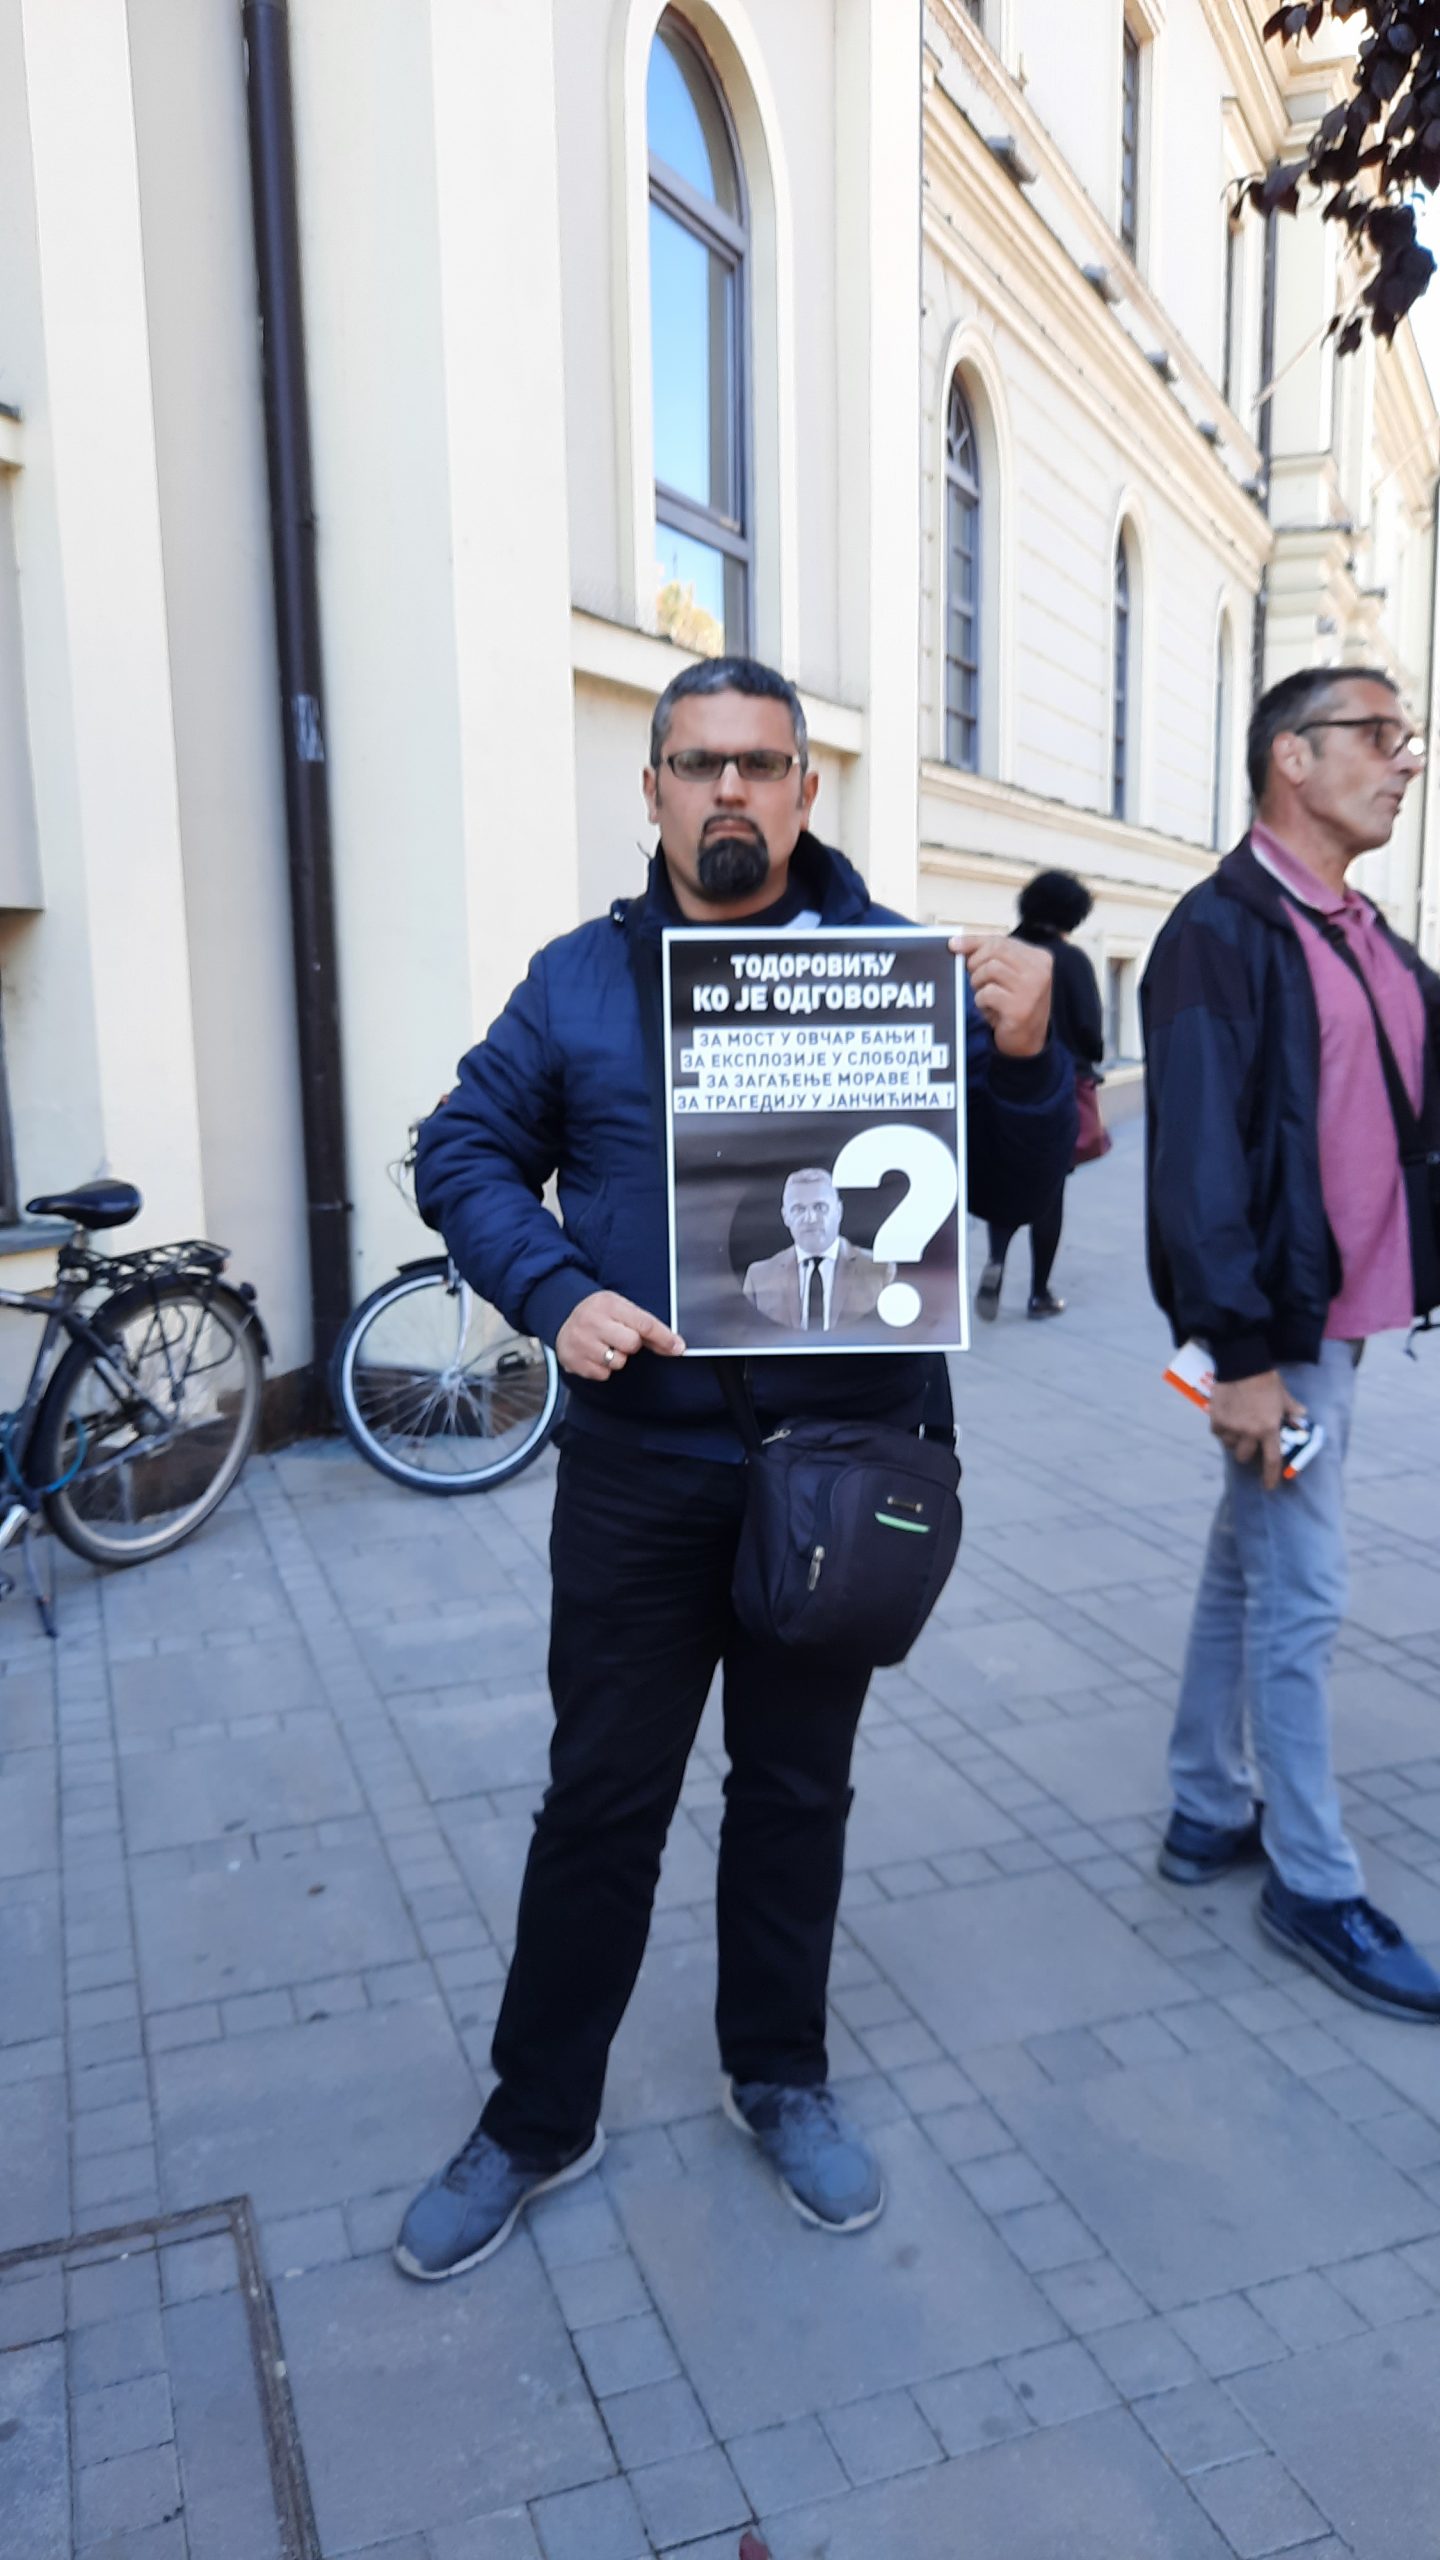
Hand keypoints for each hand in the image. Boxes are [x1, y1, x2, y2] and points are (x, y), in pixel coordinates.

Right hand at [555, 1290, 684, 1381]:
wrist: (564, 1317)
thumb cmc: (601, 1314)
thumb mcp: (621, 1309)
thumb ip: (647, 1326)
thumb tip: (675, 1346)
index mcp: (608, 1303)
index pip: (643, 1323)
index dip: (664, 1337)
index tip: (678, 1348)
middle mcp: (591, 1320)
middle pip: (631, 1344)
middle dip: (632, 1345)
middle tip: (621, 1338)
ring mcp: (580, 1341)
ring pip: (617, 1362)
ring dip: (617, 1358)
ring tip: (606, 1346)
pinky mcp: (572, 1360)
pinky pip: (603, 1374)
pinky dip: (604, 1368)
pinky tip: (595, 1355)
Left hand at [950, 934, 1052, 1056]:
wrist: (1028, 1042)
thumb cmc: (1013, 1005)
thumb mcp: (1008, 976)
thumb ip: (991, 957)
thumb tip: (956, 943)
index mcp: (1039, 958)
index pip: (1001, 941)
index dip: (973, 942)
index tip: (953, 945)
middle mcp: (1039, 970)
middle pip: (994, 951)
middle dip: (975, 963)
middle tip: (973, 979)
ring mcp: (1032, 989)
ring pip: (990, 969)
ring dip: (978, 983)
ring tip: (984, 996)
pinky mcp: (1020, 1007)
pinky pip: (987, 993)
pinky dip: (981, 1001)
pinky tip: (990, 1009)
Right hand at [1209, 1371, 1305, 1491]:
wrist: (1242, 1364)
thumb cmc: (1266, 1380)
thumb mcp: (1284, 1396)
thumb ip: (1292, 1409)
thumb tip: (1301, 1416)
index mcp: (1269, 1429)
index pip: (1271, 1461)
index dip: (1271, 1477)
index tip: (1269, 1486)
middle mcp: (1249, 1432)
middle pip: (1244, 1457)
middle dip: (1247, 1452)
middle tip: (1249, 1442)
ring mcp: (1231, 1427)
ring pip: (1229, 1445)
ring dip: (1234, 1441)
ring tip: (1237, 1427)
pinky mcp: (1216, 1419)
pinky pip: (1218, 1432)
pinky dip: (1222, 1429)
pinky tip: (1226, 1418)